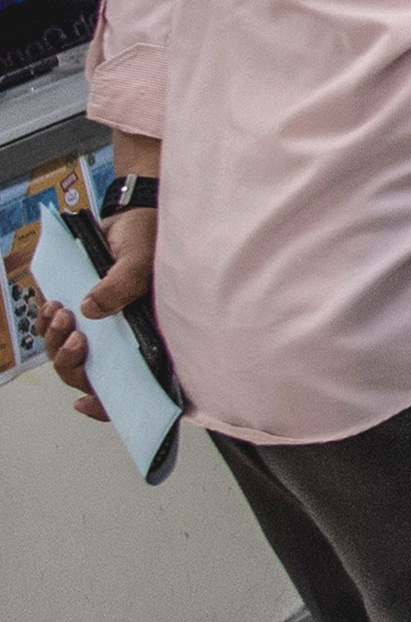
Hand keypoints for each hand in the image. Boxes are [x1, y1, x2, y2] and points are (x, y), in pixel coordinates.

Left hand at [44, 205, 156, 423]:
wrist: (130, 218)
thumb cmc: (150, 240)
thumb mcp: (141, 260)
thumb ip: (122, 285)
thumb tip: (89, 309)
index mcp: (151, 338)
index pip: (135, 384)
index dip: (110, 403)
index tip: (87, 403)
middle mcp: (125, 340)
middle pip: (91, 374)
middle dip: (72, 362)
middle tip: (75, 338)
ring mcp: (101, 328)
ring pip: (69, 355)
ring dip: (56, 340)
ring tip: (58, 311)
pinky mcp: (81, 312)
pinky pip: (55, 330)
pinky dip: (46, 322)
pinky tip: (51, 305)